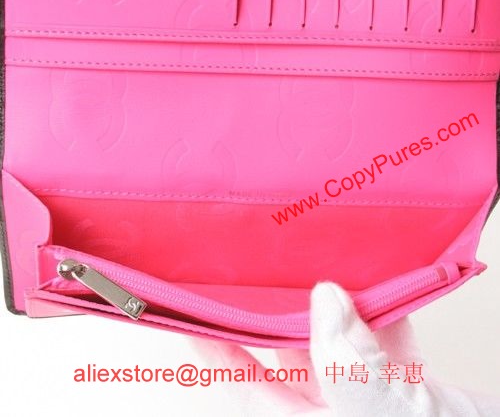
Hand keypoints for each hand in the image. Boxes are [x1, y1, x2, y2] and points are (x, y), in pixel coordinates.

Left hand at [192, 283, 499, 415]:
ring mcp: (359, 386)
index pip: (239, 380)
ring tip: (303, 257)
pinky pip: (375, 326)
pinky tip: (364, 272)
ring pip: (327, 331)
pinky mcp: (395, 372)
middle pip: (280, 345)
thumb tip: (327, 300)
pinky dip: (373, 300)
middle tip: (250, 262)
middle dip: (270, 303)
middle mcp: (324, 401)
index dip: (210, 342)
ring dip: (323, 296)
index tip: (191, 302)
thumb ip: (352, 366)